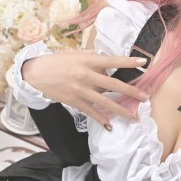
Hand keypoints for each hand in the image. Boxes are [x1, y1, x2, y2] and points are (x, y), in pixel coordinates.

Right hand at [22, 50, 148, 127]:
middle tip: (145, 97)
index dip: (128, 62)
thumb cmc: (56, 62)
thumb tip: (109, 61)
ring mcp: (80, 90)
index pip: (112, 61)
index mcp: (87, 61)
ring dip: (121, 110)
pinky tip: (110, 125)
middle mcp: (85, 76)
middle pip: (113, 85)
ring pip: (105, 102)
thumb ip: (93, 57)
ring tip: (133, 116)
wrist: (35, 74)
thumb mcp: (75, 55)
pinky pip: (91, 112)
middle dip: (131, 91)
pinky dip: (101, 119)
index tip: (143, 63)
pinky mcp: (74, 102)